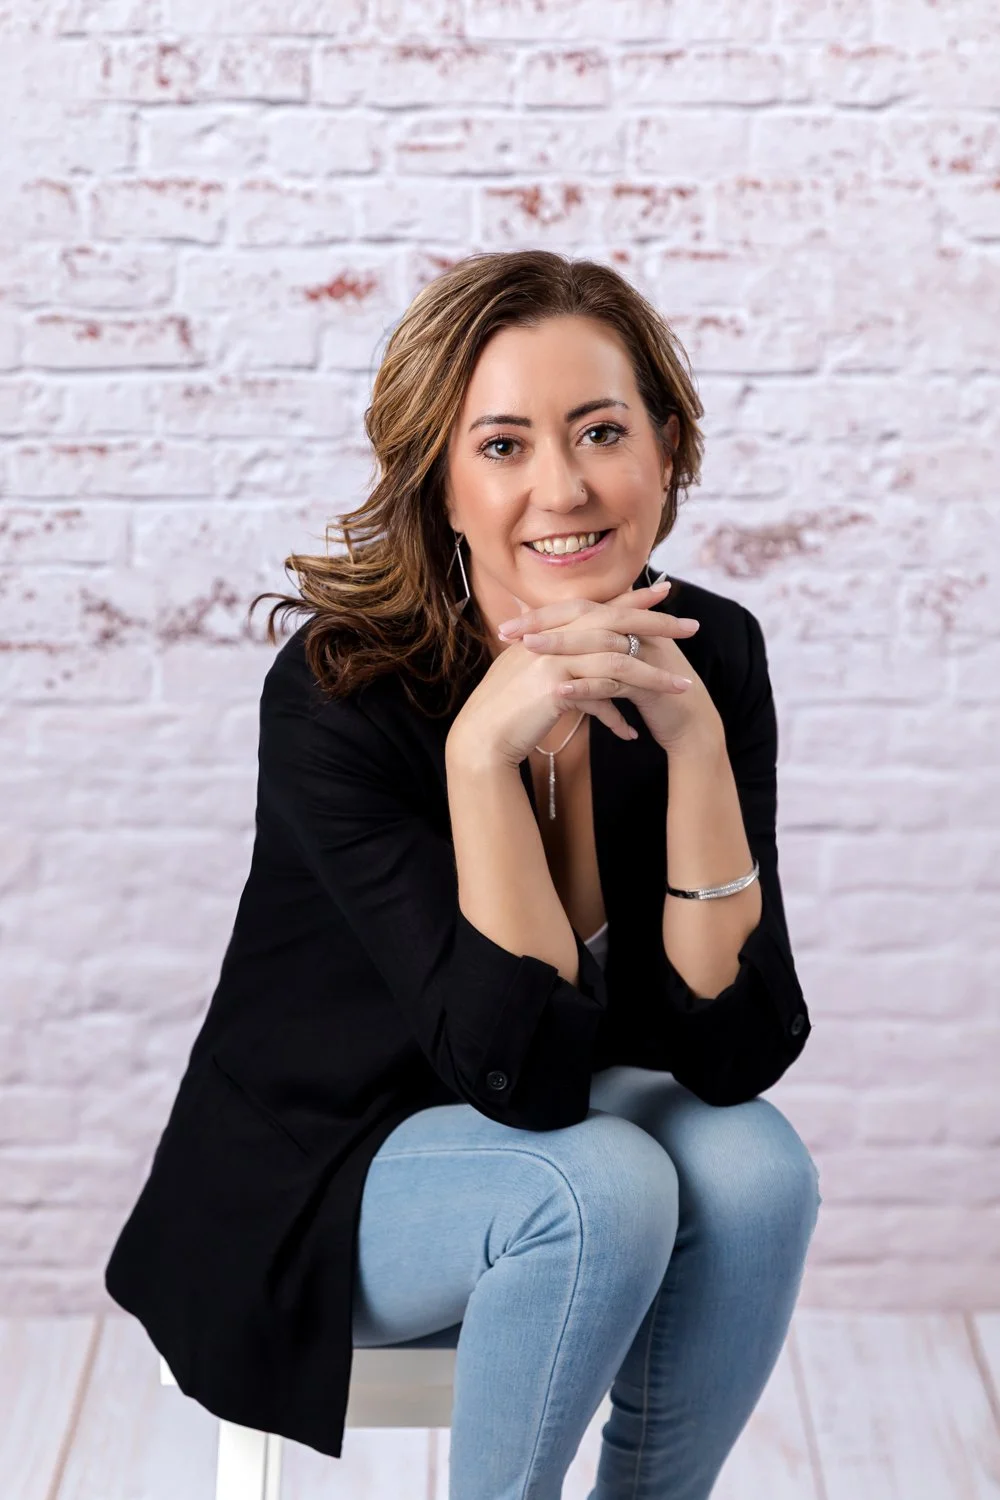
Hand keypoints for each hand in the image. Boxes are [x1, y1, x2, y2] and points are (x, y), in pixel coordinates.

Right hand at [446, 581, 704, 769]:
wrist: (481, 736)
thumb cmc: (507, 709)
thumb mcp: (535, 678)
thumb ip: (562, 666)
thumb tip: (586, 670)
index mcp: (551, 628)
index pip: (600, 606)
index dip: (634, 597)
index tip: (665, 590)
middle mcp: (555, 636)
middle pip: (617, 623)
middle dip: (659, 625)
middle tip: (693, 627)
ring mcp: (555, 658)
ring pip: (618, 660)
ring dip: (655, 676)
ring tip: (684, 688)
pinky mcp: (557, 686)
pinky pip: (602, 695)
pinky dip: (621, 716)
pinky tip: (634, 734)